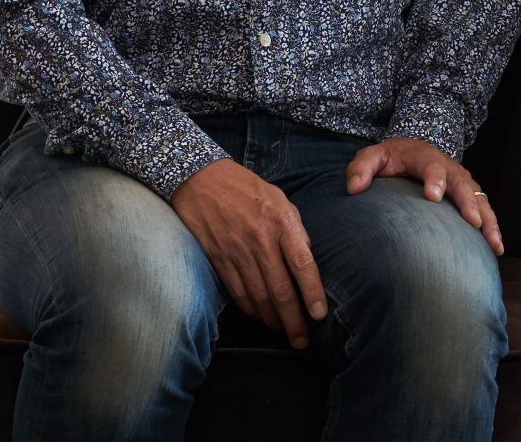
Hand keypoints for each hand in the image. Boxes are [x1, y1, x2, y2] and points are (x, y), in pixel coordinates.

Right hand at [171, 158, 326, 346]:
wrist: (201, 180)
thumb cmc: (247, 189)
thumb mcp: (281, 200)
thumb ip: (295, 230)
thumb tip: (307, 259)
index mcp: (281, 222)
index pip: (302, 265)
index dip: (312, 293)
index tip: (319, 315)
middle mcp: (259, 240)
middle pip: (280, 290)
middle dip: (293, 320)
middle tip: (301, 340)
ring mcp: (236, 252)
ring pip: (258, 297)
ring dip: (272, 319)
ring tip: (283, 329)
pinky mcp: (217, 259)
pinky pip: (236, 292)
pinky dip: (250, 309)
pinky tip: (259, 315)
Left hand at [346, 137, 503, 255]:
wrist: (411, 150)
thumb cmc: (390, 159)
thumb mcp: (371, 157)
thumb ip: (360, 168)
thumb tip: (354, 189)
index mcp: (424, 157)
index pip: (431, 166)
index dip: (434, 180)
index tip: (433, 197)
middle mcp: (449, 168)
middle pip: (462, 184)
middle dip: (469, 204)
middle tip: (474, 223)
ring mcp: (461, 181)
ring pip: (479, 198)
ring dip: (488, 220)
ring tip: (494, 243)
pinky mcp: (467, 194)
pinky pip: (483, 208)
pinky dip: (492, 226)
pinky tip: (496, 248)